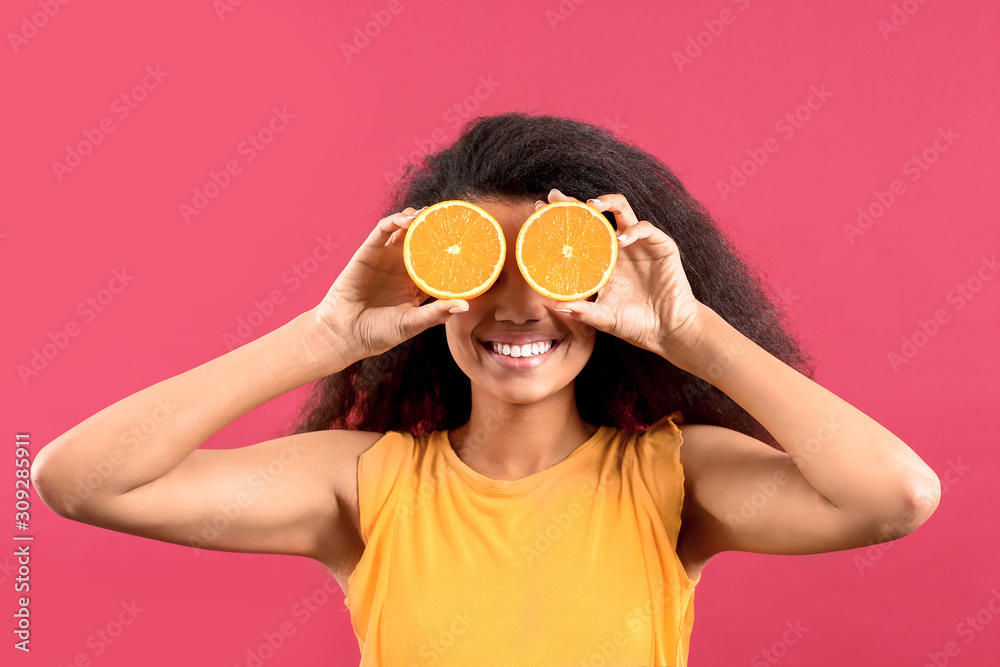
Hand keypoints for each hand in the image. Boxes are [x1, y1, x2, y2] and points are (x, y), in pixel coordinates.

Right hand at [309, 207, 469, 369]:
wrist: (344, 333)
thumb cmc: (378, 333)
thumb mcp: (412, 323)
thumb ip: (437, 313)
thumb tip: (466, 305)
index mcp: (417, 284)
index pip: (439, 262)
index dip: (453, 252)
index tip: (470, 243)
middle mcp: (403, 268)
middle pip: (424, 241)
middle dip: (438, 229)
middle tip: (455, 220)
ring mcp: (387, 258)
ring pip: (406, 229)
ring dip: (419, 218)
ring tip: (432, 214)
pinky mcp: (369, 251)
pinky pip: (384, 228)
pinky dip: (397, 220)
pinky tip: (411, 219)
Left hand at [540, 189, 706, 357]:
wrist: (669, 332)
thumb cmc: (635, 325)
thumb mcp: (604, 319)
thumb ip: (583, 312)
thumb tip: (555, 306)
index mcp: (602, 261)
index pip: (578, 233)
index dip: (560, 219)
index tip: (538, 210)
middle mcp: (618, 247)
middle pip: (595, 215)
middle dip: (574, 203)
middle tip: (554, 195)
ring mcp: (639, 244)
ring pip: (622, 209)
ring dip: (607, 201)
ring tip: (591, 205)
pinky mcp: (661, 246)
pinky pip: (645, 229)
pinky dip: (634, 231)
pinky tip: (621, 240)